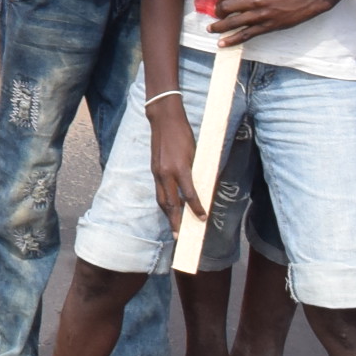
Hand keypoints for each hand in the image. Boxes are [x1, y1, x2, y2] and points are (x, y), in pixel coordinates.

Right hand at [148, 103, 205, 225]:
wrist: (164, 119)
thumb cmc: (184, 134)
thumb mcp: (195, 153)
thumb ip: (196, 171)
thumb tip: (202, 187)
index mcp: (180, 168)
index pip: (189, 195)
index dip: (196, 208)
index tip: (202, 219)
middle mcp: (166, 173)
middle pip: (170, 203)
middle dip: (175, 220)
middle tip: (179, 236)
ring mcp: (157, 172)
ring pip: (162, 199)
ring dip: (167, 214)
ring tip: (173, 227)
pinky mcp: (154, 169)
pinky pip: (158, 190)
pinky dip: (164, 202)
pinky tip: (168, 208)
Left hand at [207, 0, 340, 42]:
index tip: (219, 1)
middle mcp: (254, 1)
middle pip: (226, 7)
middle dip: (218, 12)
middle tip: (217, 15)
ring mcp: (260, 15)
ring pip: (233, 22)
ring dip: (218, 27)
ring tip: (211, 29)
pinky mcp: (268, 26)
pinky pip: (246, 34)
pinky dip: (232, 40)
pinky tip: (222, 44)